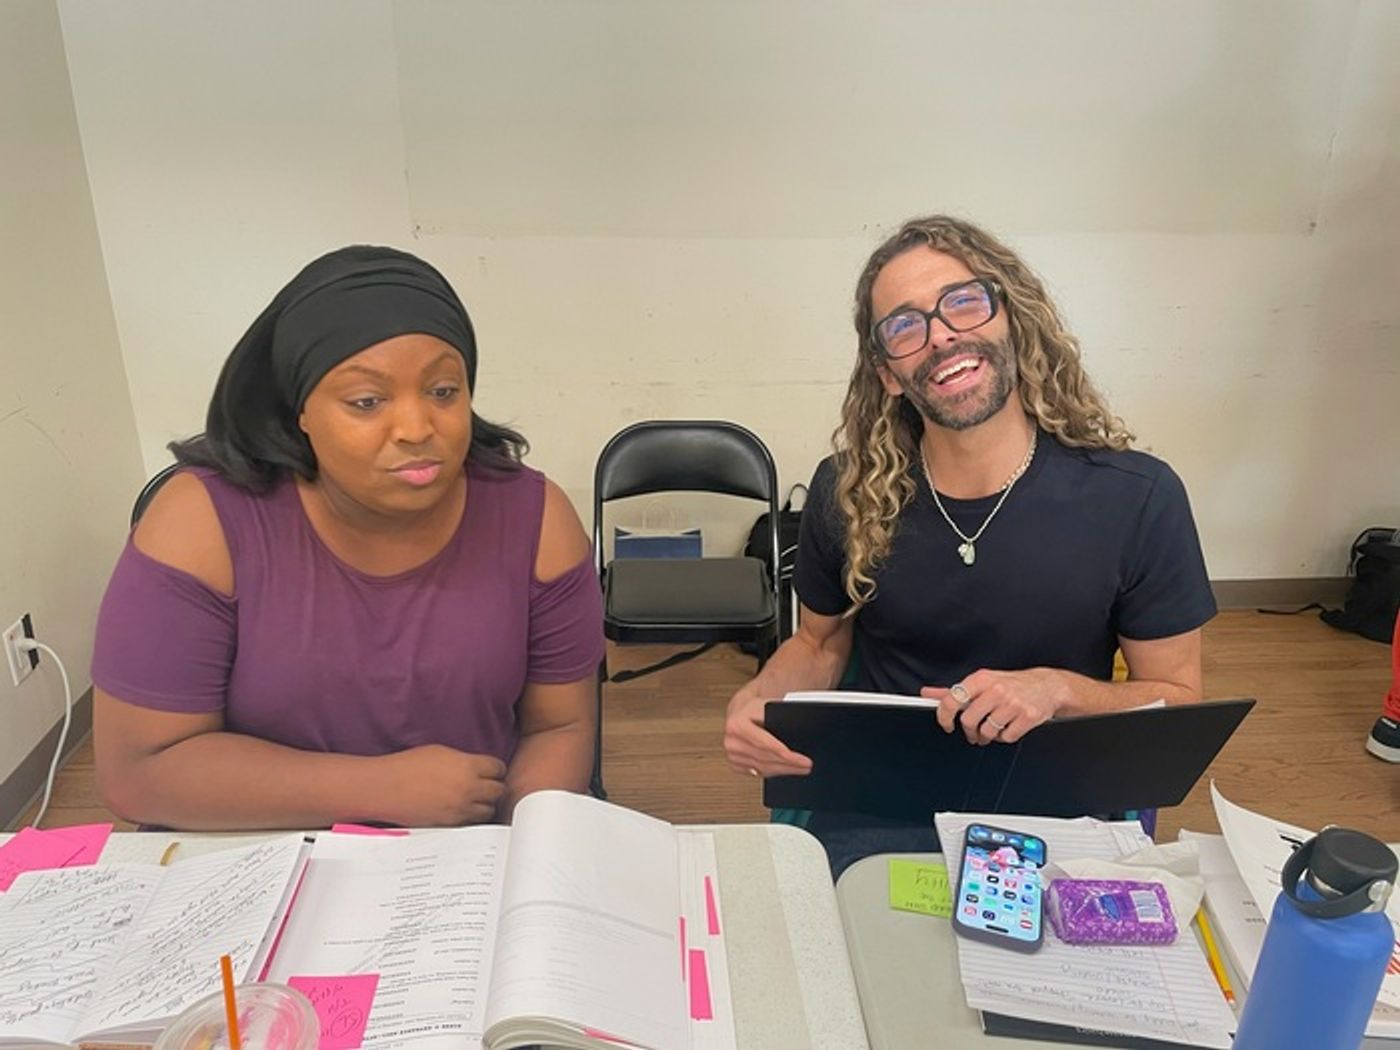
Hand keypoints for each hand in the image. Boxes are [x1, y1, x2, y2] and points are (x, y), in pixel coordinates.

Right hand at [375, 744, 506, 825]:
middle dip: (493, 786)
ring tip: (474, 799)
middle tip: (485, 784)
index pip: (498, 768)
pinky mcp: (450, 825)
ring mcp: (460, 809)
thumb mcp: (442, 753)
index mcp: (468, 767)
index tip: (490, 769)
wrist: (386, 788)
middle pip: (498, 791)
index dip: (495, 768)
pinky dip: (470, 817)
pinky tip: (461, 810)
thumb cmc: (409, 766)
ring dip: (484, 804)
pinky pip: (471, 823)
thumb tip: (478, 768)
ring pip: (488, 810)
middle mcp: (469, 789)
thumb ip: (465, 761)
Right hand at [722, 684, 813, 778]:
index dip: (786, 755)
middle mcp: (732, 739)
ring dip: (783, 770)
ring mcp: (731, 753)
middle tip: (806, 766)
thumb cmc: (758, 706)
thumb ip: (784, 719)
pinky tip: (783, 769)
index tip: (803, 760)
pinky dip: (773, 772)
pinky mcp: (735, 762)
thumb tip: (806, 731)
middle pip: (765, 758)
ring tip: (800, 769)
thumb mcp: (771, 706)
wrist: (741, 709)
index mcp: (738, 723)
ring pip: (762, 768)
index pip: (766, 744)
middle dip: (789, 764)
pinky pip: (757, 772)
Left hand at [924, 668, 1071, 744]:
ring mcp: (1013, 703)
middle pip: (969, 721)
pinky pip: (1007, 737)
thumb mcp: (982, 682)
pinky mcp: (1027, 717)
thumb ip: (954, 690)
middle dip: (970, 732)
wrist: (1048, 686)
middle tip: (974, 732)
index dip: (944, 716)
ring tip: (993, 728)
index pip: (952, 699)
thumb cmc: (1011, 684)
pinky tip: (1009, 727)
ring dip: (987, 736)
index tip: (946, 725)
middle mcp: (996, 689)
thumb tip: (927, 693)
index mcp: (981, 679)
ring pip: (988, 732)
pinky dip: (1005, 737)